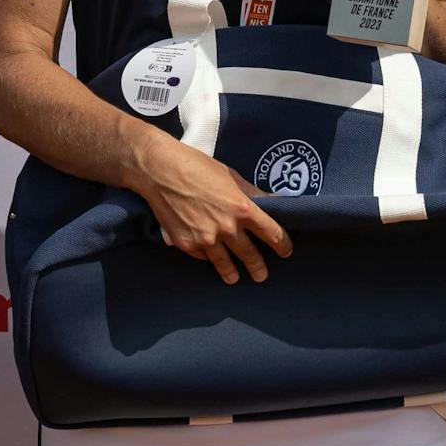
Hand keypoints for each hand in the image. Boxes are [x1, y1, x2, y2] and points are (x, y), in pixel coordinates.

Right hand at [138, 140, 293, 283]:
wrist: (159, 170)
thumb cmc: (197, 166)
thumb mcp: (231, 176)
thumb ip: (251, 194)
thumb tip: (272, 201)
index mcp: (242, 208)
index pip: (272, 233)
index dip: (282, 244)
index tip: (286, 250)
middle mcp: (226, 228)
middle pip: (249, 255)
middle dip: (258, 267)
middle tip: (261, 276)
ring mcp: (205, 239)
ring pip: (224, 263)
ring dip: (232, 273)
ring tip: (234, 278)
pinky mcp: (186, 243)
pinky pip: (202, 256)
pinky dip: (206, 256)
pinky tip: (208, 258)